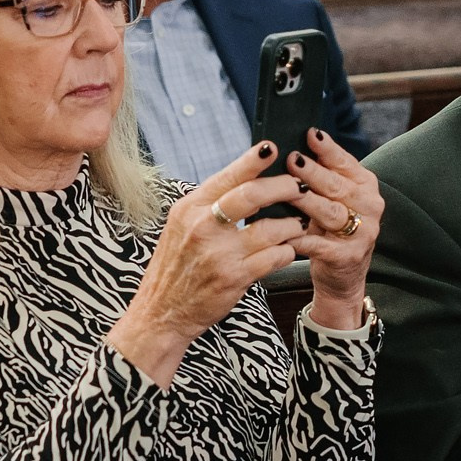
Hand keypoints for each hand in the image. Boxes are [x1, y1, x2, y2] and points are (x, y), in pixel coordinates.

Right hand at [106, 142, 302, 386]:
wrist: (161, 312)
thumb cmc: (175, 267)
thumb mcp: (181, 227)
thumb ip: (210, 205)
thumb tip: (247, 179)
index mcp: (189, 208)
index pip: (228, 176)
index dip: (254, 160)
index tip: (273, 147)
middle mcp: (203, 226)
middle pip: (253, 194)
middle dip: (284, 187)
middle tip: (299, 187)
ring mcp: (219, 253)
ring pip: (272, 227)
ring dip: (292, 223)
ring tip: (298, 223)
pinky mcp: (235, 277)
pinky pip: (275, 257)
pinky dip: (287, 251)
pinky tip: (287, 249)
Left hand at [283, 127, 380, 330]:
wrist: (344, 275)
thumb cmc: (332, 228)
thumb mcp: (334, 198)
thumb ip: (322, 175)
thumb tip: (295, 146)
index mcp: (365, 185)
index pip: (346, 162)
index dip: (328, 148)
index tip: (310, 133)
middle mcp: (369, 206)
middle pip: (337, 186)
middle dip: (314, 172)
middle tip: (293, 159)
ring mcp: (362, 233)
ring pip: (331, 212)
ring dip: (308, 201)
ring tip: (287, 191)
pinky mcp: (348, 256)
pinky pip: (320, 245)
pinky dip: (301, 239)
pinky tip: (285, 233)